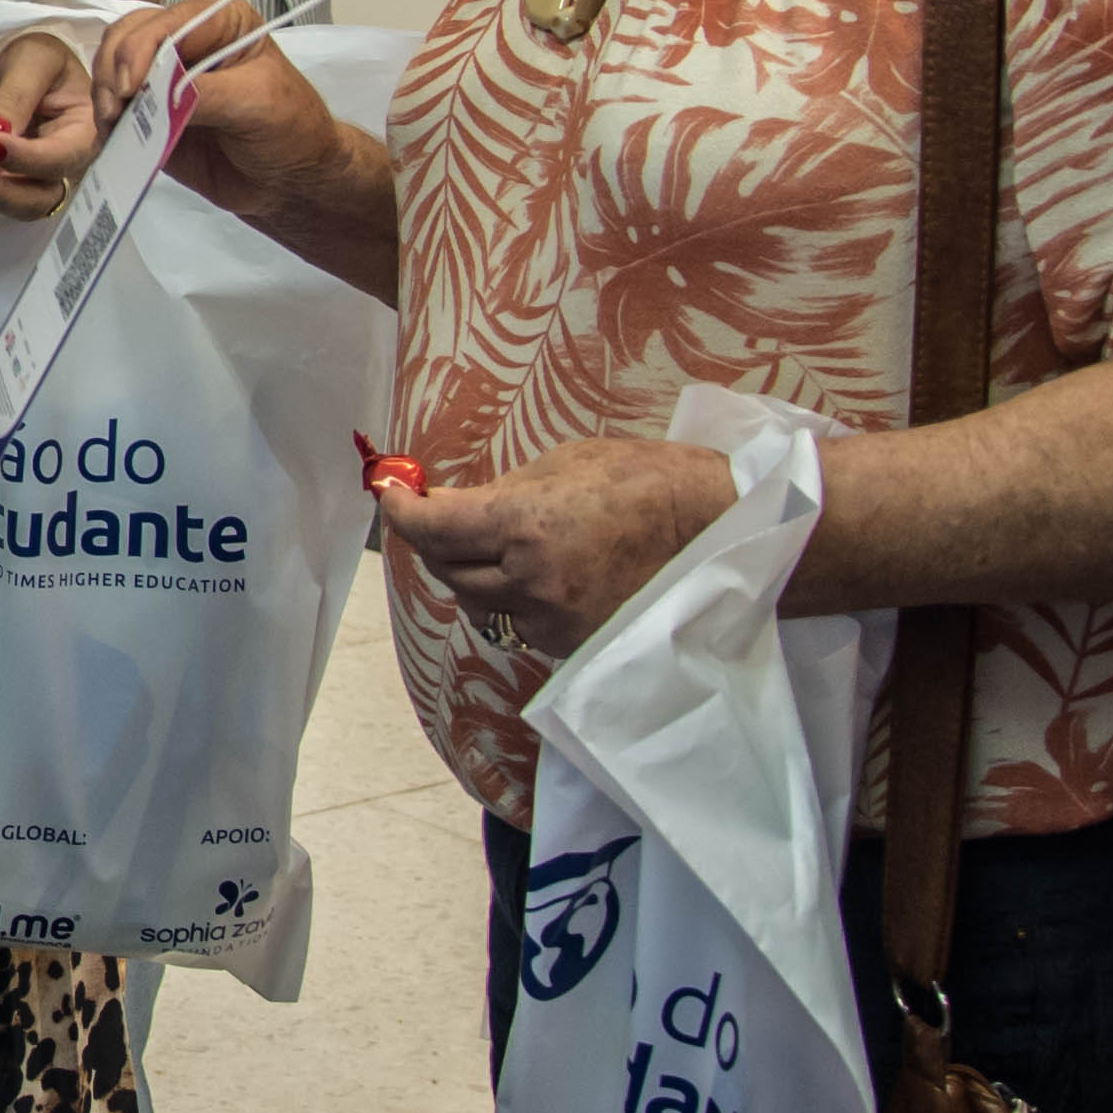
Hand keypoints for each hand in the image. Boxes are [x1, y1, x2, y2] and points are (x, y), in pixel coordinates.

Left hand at [0, 28, 108, 216]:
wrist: (28, 69)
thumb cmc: (41, 59)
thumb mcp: (33, 61)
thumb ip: (16, 97)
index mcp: (83, 135)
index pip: (59, 159)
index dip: (25, 159)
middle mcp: (62, 168)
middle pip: (33, 199)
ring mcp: (31, 180)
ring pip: (2, 204)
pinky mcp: (2, 182)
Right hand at [82, 0, 341, 216]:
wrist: (290, 182)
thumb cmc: (289, 132)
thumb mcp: (255, 103)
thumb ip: (204, 93)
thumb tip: (153, 97)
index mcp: (219, 20)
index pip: (166, 23)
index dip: (139, 51)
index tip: (128, 89)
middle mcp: (187, 39)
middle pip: (128, 36)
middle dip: (113, 70)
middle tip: (113, 111)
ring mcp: (165, 74)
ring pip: (113, 65)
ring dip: (104, 93)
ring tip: (112, 124)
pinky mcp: (151, 109)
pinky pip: (115, 103)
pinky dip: (106, 117)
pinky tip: (112, 135)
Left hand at [380, 435, 737, 659]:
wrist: (721, 531)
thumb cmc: (649, 481)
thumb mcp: (566, 465)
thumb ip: (501, 493)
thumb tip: (451, 506)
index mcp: (525, 525)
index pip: (433, 529)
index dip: (401, 510)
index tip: (390, 493)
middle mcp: (531, 582)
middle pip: (448, 571)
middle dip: (439, 541)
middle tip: (444, 514)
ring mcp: (553, 622)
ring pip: (482, 604)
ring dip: (476, 574)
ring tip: (505, 545)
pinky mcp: (574, 647)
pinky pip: (521, 624)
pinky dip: (517, 600)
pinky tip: (545, 575)